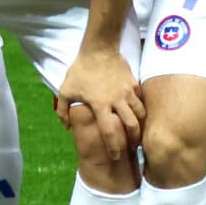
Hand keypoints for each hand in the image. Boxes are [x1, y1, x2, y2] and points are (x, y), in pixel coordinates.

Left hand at [53, 45, 142, 159]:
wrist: (98, 48)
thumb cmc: (80, 70)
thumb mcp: (65, 90)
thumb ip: (63, 111)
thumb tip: (65, 127)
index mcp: (100, 105)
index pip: (109, 131)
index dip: (113, 147)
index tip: (115, 156)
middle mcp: (117, 100)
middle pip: (132, 126)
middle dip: (134, 140)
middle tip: (132, 148)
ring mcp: (128, 91)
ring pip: (140, 114)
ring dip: (140, 126)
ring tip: (138, 134)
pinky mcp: (134, 83)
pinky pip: (141, 100)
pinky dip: (141, 110)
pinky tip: (139, 115)